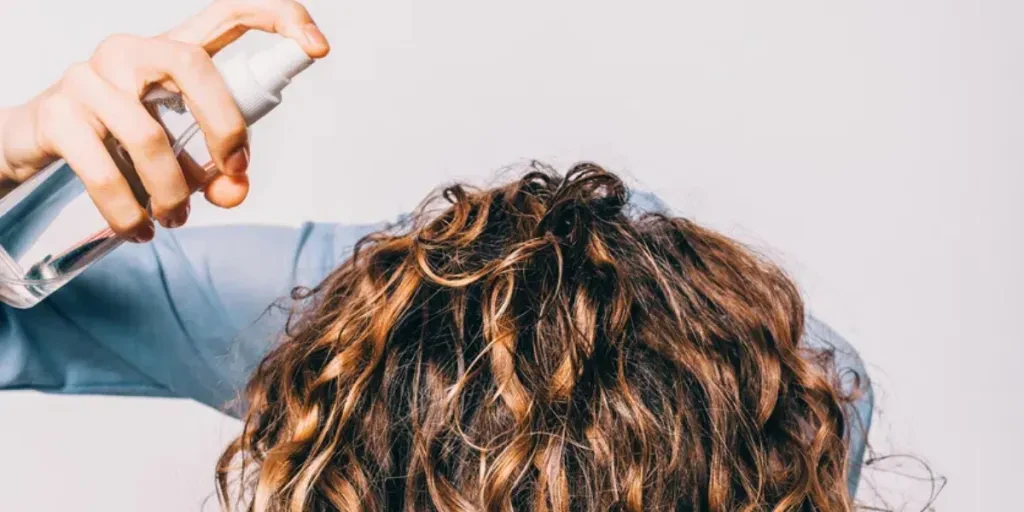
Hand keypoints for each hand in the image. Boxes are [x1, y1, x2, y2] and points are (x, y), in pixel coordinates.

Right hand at [0, 0, 328, 241]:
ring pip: (150, 136)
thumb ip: (220, 172)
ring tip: (175, 219)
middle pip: (195, 68)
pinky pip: (105, 172)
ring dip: (173, 192)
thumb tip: (234, 191)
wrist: (38, 149)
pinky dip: (129, 212)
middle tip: (231, 180)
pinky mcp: (58, 113)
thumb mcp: (183, 156)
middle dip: (226, 130)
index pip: (230, 14)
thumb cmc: (122, 143)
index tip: (317, 48)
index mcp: (172, 52)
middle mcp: (131, 52)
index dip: (278, 19)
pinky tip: (138, 229)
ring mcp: (89, 77)